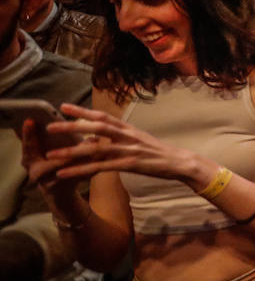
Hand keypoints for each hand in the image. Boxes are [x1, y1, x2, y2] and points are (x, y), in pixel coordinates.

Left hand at [33, 104, 195, 183]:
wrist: (179, 162)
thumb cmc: (157, 152)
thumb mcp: (138, 140)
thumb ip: (118, 137)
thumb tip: (98, 137)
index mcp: (128, 128)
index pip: (102, 116)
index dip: (82, 110)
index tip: (63, 106)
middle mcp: (127, 136)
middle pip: (95, 127)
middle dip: (72, 126)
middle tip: (50, 126)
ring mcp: (128, 150)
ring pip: (95, 149)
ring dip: (71, 152)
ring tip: (51, 155)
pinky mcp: (128, 165)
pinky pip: (100, 168)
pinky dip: (80, 170)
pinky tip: (65, 174)